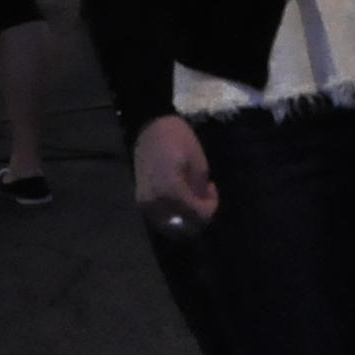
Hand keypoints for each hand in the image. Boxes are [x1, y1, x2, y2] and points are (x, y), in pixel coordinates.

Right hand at [131, 114, 216, 236]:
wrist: (149, 125)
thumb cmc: (177, 139)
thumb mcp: (198, 164)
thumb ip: (201, 191)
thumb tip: (201, 207)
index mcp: (171, 192)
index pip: (198, 216)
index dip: (211, 206)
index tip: (212, 188)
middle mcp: (156, 203)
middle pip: (184, 228)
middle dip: (198, 217)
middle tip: (204, 197)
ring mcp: (145, 204)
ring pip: (171, 228)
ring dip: (185, 219)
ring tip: (191, 197)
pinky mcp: (141, 200)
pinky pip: (160, 218)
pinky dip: (173, 216)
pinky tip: (179, 199)